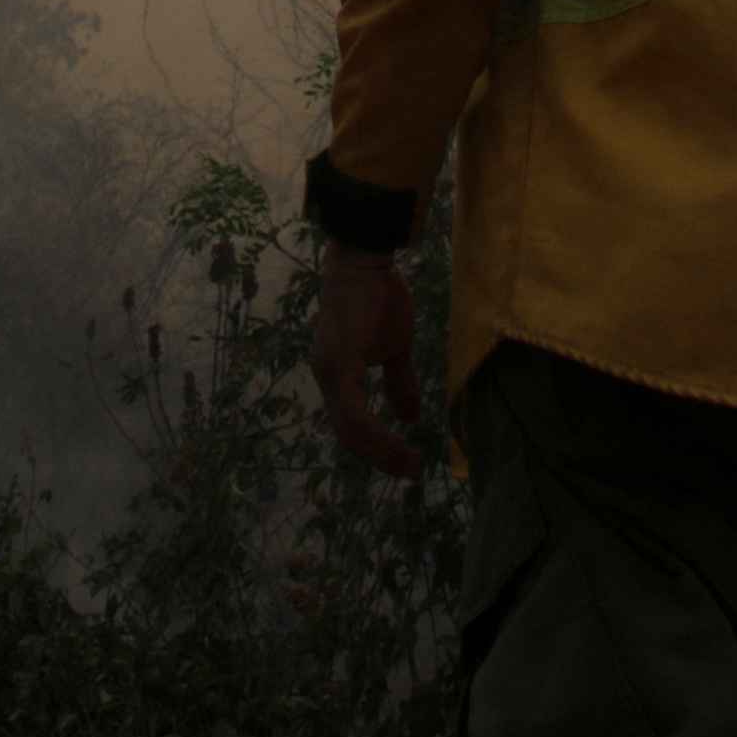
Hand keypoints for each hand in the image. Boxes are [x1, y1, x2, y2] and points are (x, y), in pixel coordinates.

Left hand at [310, 242, 427, 476]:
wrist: (365, 262)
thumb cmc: (379, 297)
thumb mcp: (395, 347)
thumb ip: (400, 383)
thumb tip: (410, 417)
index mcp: (336, 374)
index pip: (350, 425)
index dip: (376, 448)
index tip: (406, 464)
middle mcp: (325, 376)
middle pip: (348, 434)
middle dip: (380, 458)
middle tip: (411, 473)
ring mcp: (328, 371)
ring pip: (350, 429)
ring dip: (381, 452)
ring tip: (410, 466)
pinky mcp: (337, 364)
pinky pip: (355, 412)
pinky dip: (377, 434)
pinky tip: (398, 444)